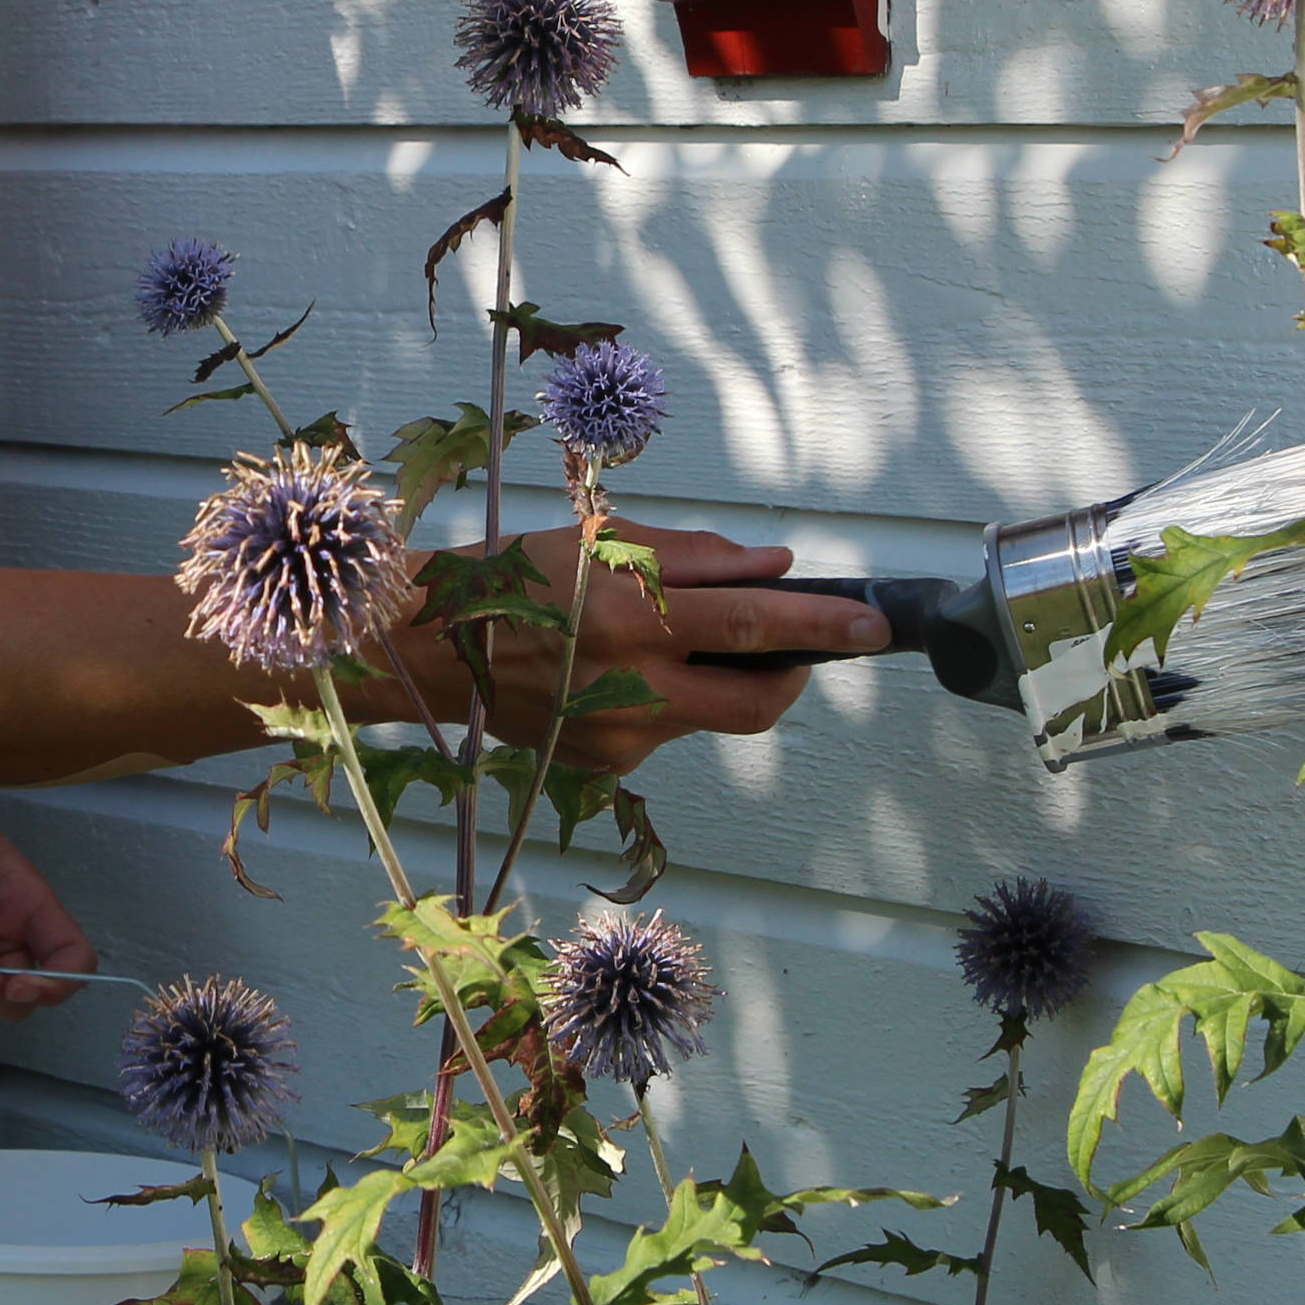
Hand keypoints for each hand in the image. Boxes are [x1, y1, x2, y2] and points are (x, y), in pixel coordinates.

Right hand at [380, 524, 884, 769]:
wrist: (430, 652)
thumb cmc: (514, 578)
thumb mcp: (600, 540)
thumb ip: (696, 556)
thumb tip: (775, 565)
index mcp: (634, 616)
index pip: (756, 626)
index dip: (825, 626)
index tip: (875, 624)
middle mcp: (633, 686)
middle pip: (757, 703)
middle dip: (795, 675)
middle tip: (800, 646)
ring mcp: (621, 736)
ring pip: (709, 715)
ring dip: (716, 679)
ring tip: (666, 641)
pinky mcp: (606, 764)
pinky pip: (665, 731)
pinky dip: (664, 698)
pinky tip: (613, 673)